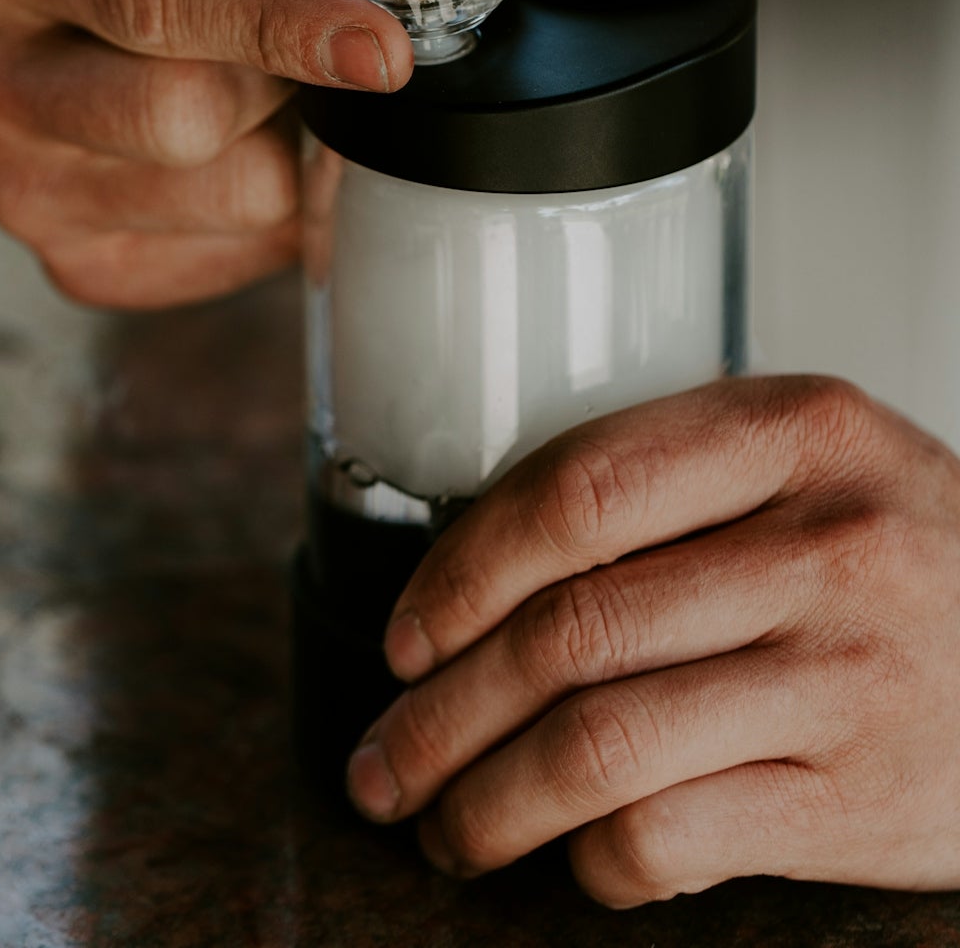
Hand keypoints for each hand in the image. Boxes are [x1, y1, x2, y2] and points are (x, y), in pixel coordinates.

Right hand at [0, 0, 513, 307]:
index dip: (275, 20)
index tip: (384, 47)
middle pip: (178, 114)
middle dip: (287, 84)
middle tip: (327, 47)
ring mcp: (13, 181)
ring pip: (224, 198)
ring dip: (294, 146)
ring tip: (281, 88)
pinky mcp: (71, 262)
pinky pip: (224, 259)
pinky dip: (275, 209)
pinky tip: (253, 143)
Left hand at [346, 375, 959, 904]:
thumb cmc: (908, 555)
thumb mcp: (814, 465)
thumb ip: (675, 482)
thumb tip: (481, 567)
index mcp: (795, 431)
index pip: (578, 489)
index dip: (460, 569)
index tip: (407, 633)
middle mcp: (824, 544)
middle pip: (569, 630)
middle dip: (439, 711)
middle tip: (384, 758)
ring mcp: (847, 675)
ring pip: (599, 746)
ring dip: (486, 803)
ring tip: (444, 825)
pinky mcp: (859, 800)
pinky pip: (672, 838)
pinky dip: (593, 861)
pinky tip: (574, 855)